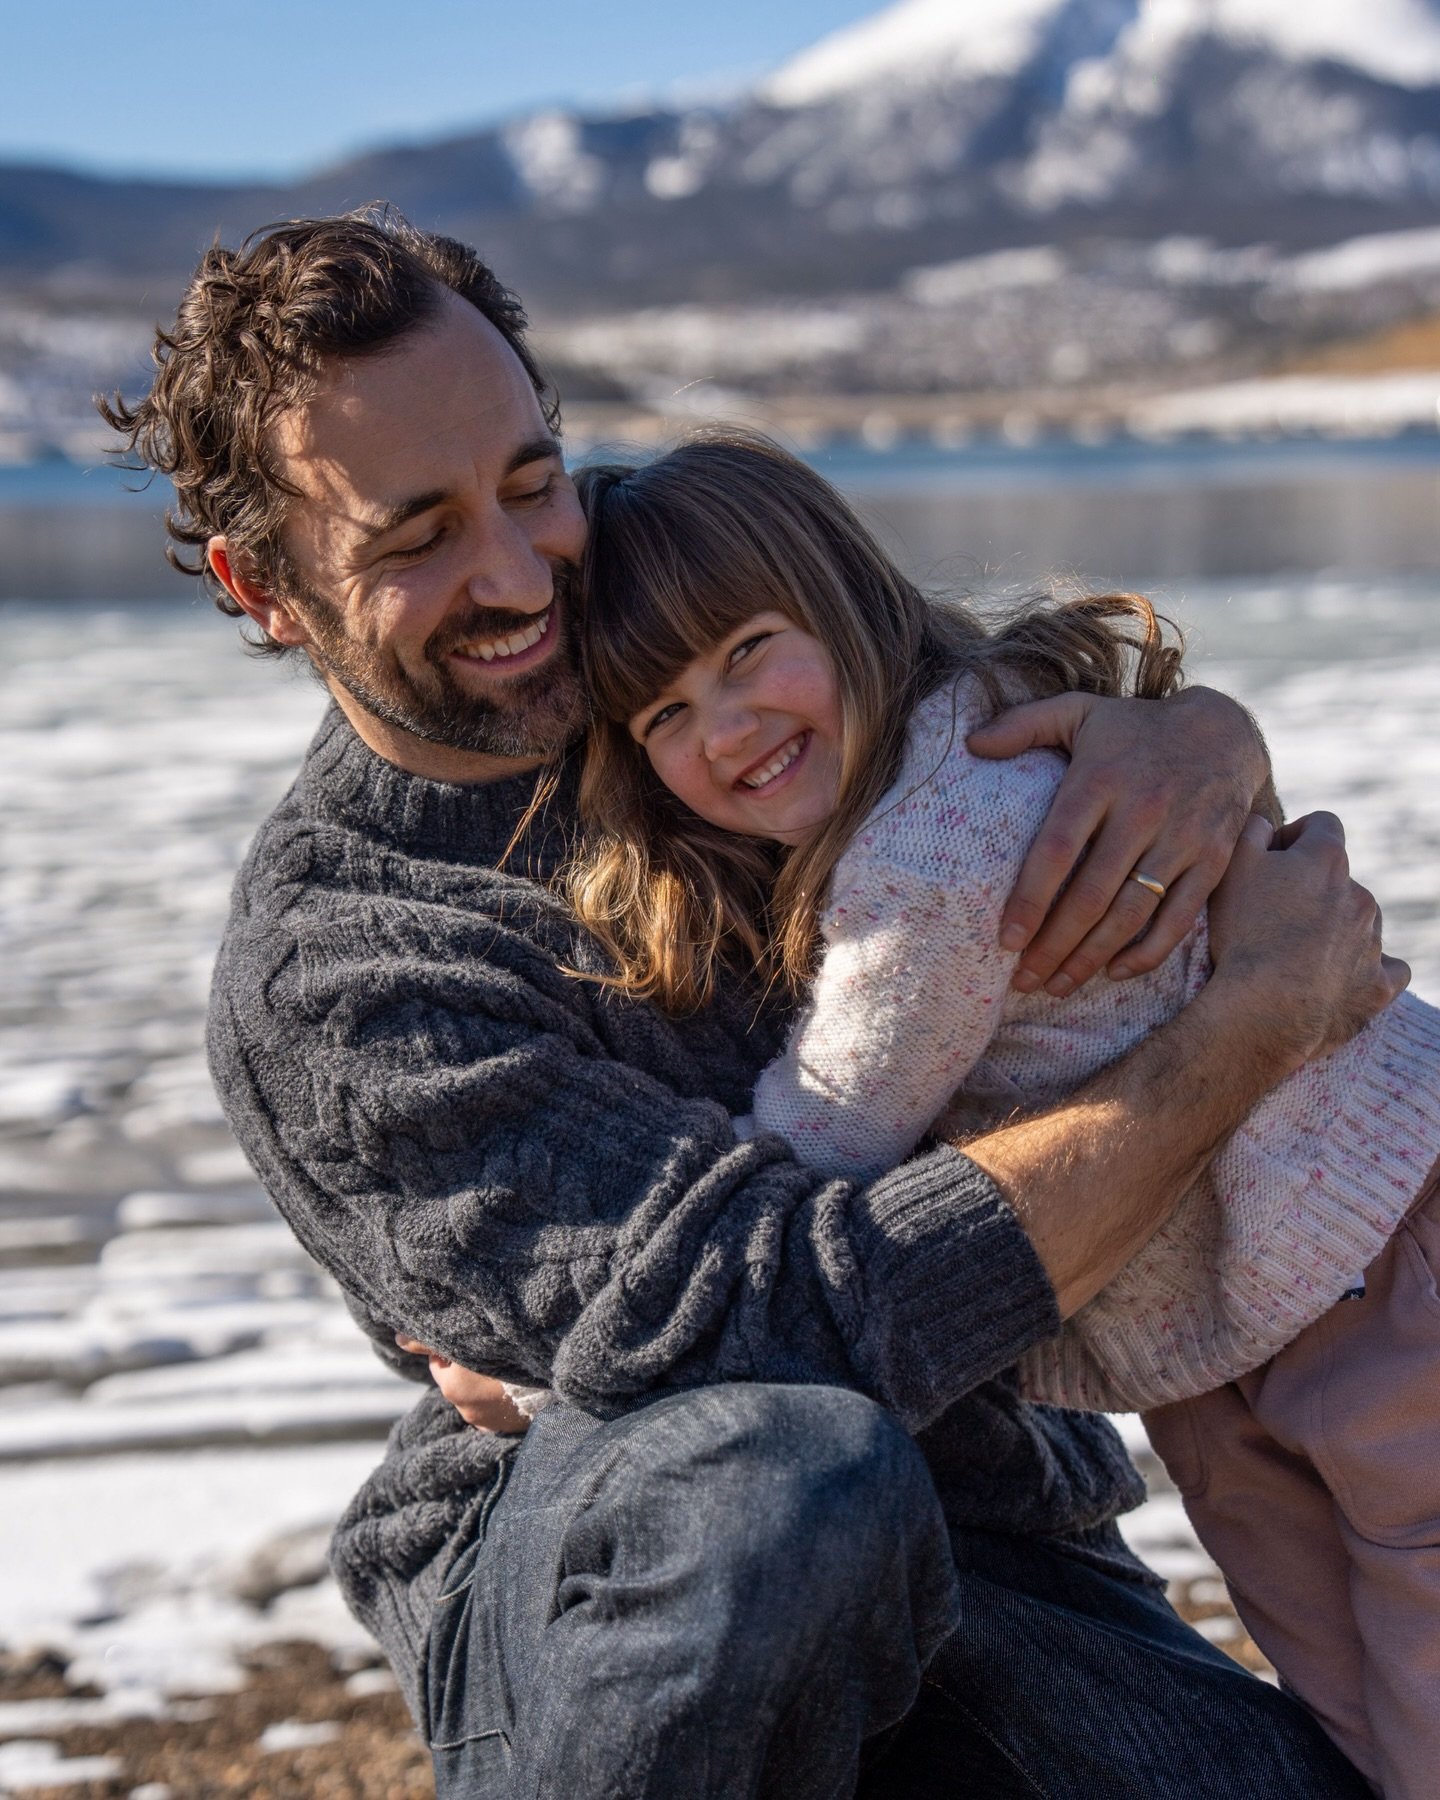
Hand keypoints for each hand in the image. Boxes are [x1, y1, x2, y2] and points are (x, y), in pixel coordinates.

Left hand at [393, 1336, 532, 1432]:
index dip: (452, 1348)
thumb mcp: (465, 1341)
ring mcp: (486, 1422)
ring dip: (484, 1385)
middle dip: (467, 1368)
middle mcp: (464, 1408)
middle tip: (489, 1352)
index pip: (439, 1361)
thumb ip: (428, 1341)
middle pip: (458, 1380)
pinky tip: (511, 1390)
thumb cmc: (505, 1354)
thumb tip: (397, 1338)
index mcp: (452, 1386)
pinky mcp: (505, 1429)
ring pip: (476, 1396)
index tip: (470, 1340)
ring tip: (504, 1371)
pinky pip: (494, 1411)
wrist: (545, 1382)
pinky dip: (497, 1401)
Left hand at [968, 686, 1269, 995]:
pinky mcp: (1212, 861)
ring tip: (1057, 986)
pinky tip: (1114, 972)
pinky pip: (1179, 918)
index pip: (1058, 849)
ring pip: (1131, 914)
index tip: (1006, 940)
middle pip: (1091, 894)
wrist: (1225, 731)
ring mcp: (1182, 839)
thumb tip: (971, 744)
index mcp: (1101, 779)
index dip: (1031, 899)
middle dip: (1053, 945)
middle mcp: (1143, 811)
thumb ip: (1024, 724)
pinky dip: (1148, 953)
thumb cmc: (1135, 728)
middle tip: (1022, 980)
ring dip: (1091, 958)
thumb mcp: (1080, 711)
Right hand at [1207, 812, 1408, 1066]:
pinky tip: (1342, 977)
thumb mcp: (1230, 867)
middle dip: (1312, 890)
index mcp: (1327, 860)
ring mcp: (1374, 941)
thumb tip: (1266, 824)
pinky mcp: (1379, 985)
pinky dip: (1366, 969)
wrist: (1265, 1009)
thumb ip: (1250, 831)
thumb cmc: (1244, 933)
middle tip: (1271, 916)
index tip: (1272, 858)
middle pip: (1339, 879)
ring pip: (1361, 923)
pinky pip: (1386, 969)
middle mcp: (1361, 895)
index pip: (1322, 825)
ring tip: (1294, 954)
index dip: (1295, 836)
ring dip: (1335, 928)